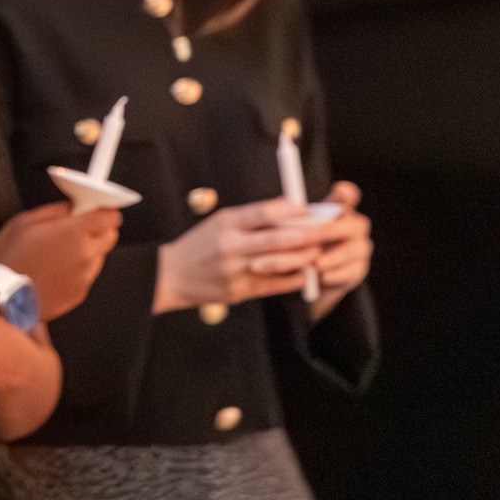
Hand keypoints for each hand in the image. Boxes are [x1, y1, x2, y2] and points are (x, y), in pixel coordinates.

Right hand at [0, 201, 120, 318]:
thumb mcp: (24, 221)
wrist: (0, 295)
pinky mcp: (78, 294)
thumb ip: (55, 211)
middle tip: (75, 230)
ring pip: (99, 257)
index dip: (104, 211)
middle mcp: (85, 255)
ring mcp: (84, 277)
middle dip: (98, 229)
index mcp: (74, 232)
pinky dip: (76, 271)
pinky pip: (86, 276)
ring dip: (87, 251)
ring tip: (58, 254)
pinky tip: (54, 271)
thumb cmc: (8, 256)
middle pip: (110, 236)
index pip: (110, 217)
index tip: (94, 210)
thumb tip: (73, 208)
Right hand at [153, 196, 353, 314]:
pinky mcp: (239, 290)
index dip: (291, 210)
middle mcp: (231, 245)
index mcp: (226, 223)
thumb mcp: (219, 221)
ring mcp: (236, 269)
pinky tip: (306, 272)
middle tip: (328, 230)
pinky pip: (275, 284)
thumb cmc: (199, 244)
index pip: (264, 212)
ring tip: (320, 251)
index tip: (311, 208)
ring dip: (306, 256)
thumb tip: (290, 208)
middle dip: (309, 234)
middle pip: (279, 238)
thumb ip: (251, 217)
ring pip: (281, 262)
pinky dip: (294, 277)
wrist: (170, 275)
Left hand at [308, 181, 372, 320]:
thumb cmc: (302, 245)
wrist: (312, 276)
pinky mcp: (359, 269)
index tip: (339, 188)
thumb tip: (281, 202)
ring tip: (316, 263)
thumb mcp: (295, 230)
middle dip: (330, 231)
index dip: (345, 194)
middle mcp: (356, 227)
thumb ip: (294, 217)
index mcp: (341, 211)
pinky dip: (337, 274)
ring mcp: (360, 248)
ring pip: (354, 250)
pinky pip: (353, 271)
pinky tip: (324, 276)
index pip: (347, 198)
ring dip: (334, 257)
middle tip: (311, 237)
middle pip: (353, 225)